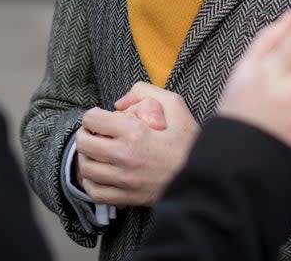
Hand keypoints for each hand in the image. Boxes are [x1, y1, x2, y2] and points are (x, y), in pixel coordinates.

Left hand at [75, 85, 199, 206]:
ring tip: (97, 153)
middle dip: (86, 135)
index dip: (93, 116)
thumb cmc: (189, 142)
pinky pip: (95, 192)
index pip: (92, 119)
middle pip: (84, 144)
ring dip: (87, 158)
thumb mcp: (175, 105)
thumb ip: (145, 92)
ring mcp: (125, 180)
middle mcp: (125, 157)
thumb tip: (119, 103)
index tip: (101, 119)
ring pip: (86, 169)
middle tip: (95, 134)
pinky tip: (102, 174)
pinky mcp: (127, 198)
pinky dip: (92, 182)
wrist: (205, 179)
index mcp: (134, 132)